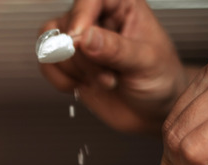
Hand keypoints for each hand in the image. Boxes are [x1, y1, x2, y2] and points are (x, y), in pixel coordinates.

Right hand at [39, 0, 191, 134]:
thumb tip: (86, 37)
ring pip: (52, 45)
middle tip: (108, 74)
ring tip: (103, 80)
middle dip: (84, 59)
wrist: (153, 111)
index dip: (80, 18)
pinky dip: (61, 80)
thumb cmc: (160, 80)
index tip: (80, 42)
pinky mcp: (70, 63)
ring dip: (74, 71)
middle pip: (67, 27)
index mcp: (122, 6)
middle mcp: (99, 19)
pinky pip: (47, 64)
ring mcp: (81, 42)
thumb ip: (115, 48)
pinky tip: (84, 85)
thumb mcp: (145, 62)